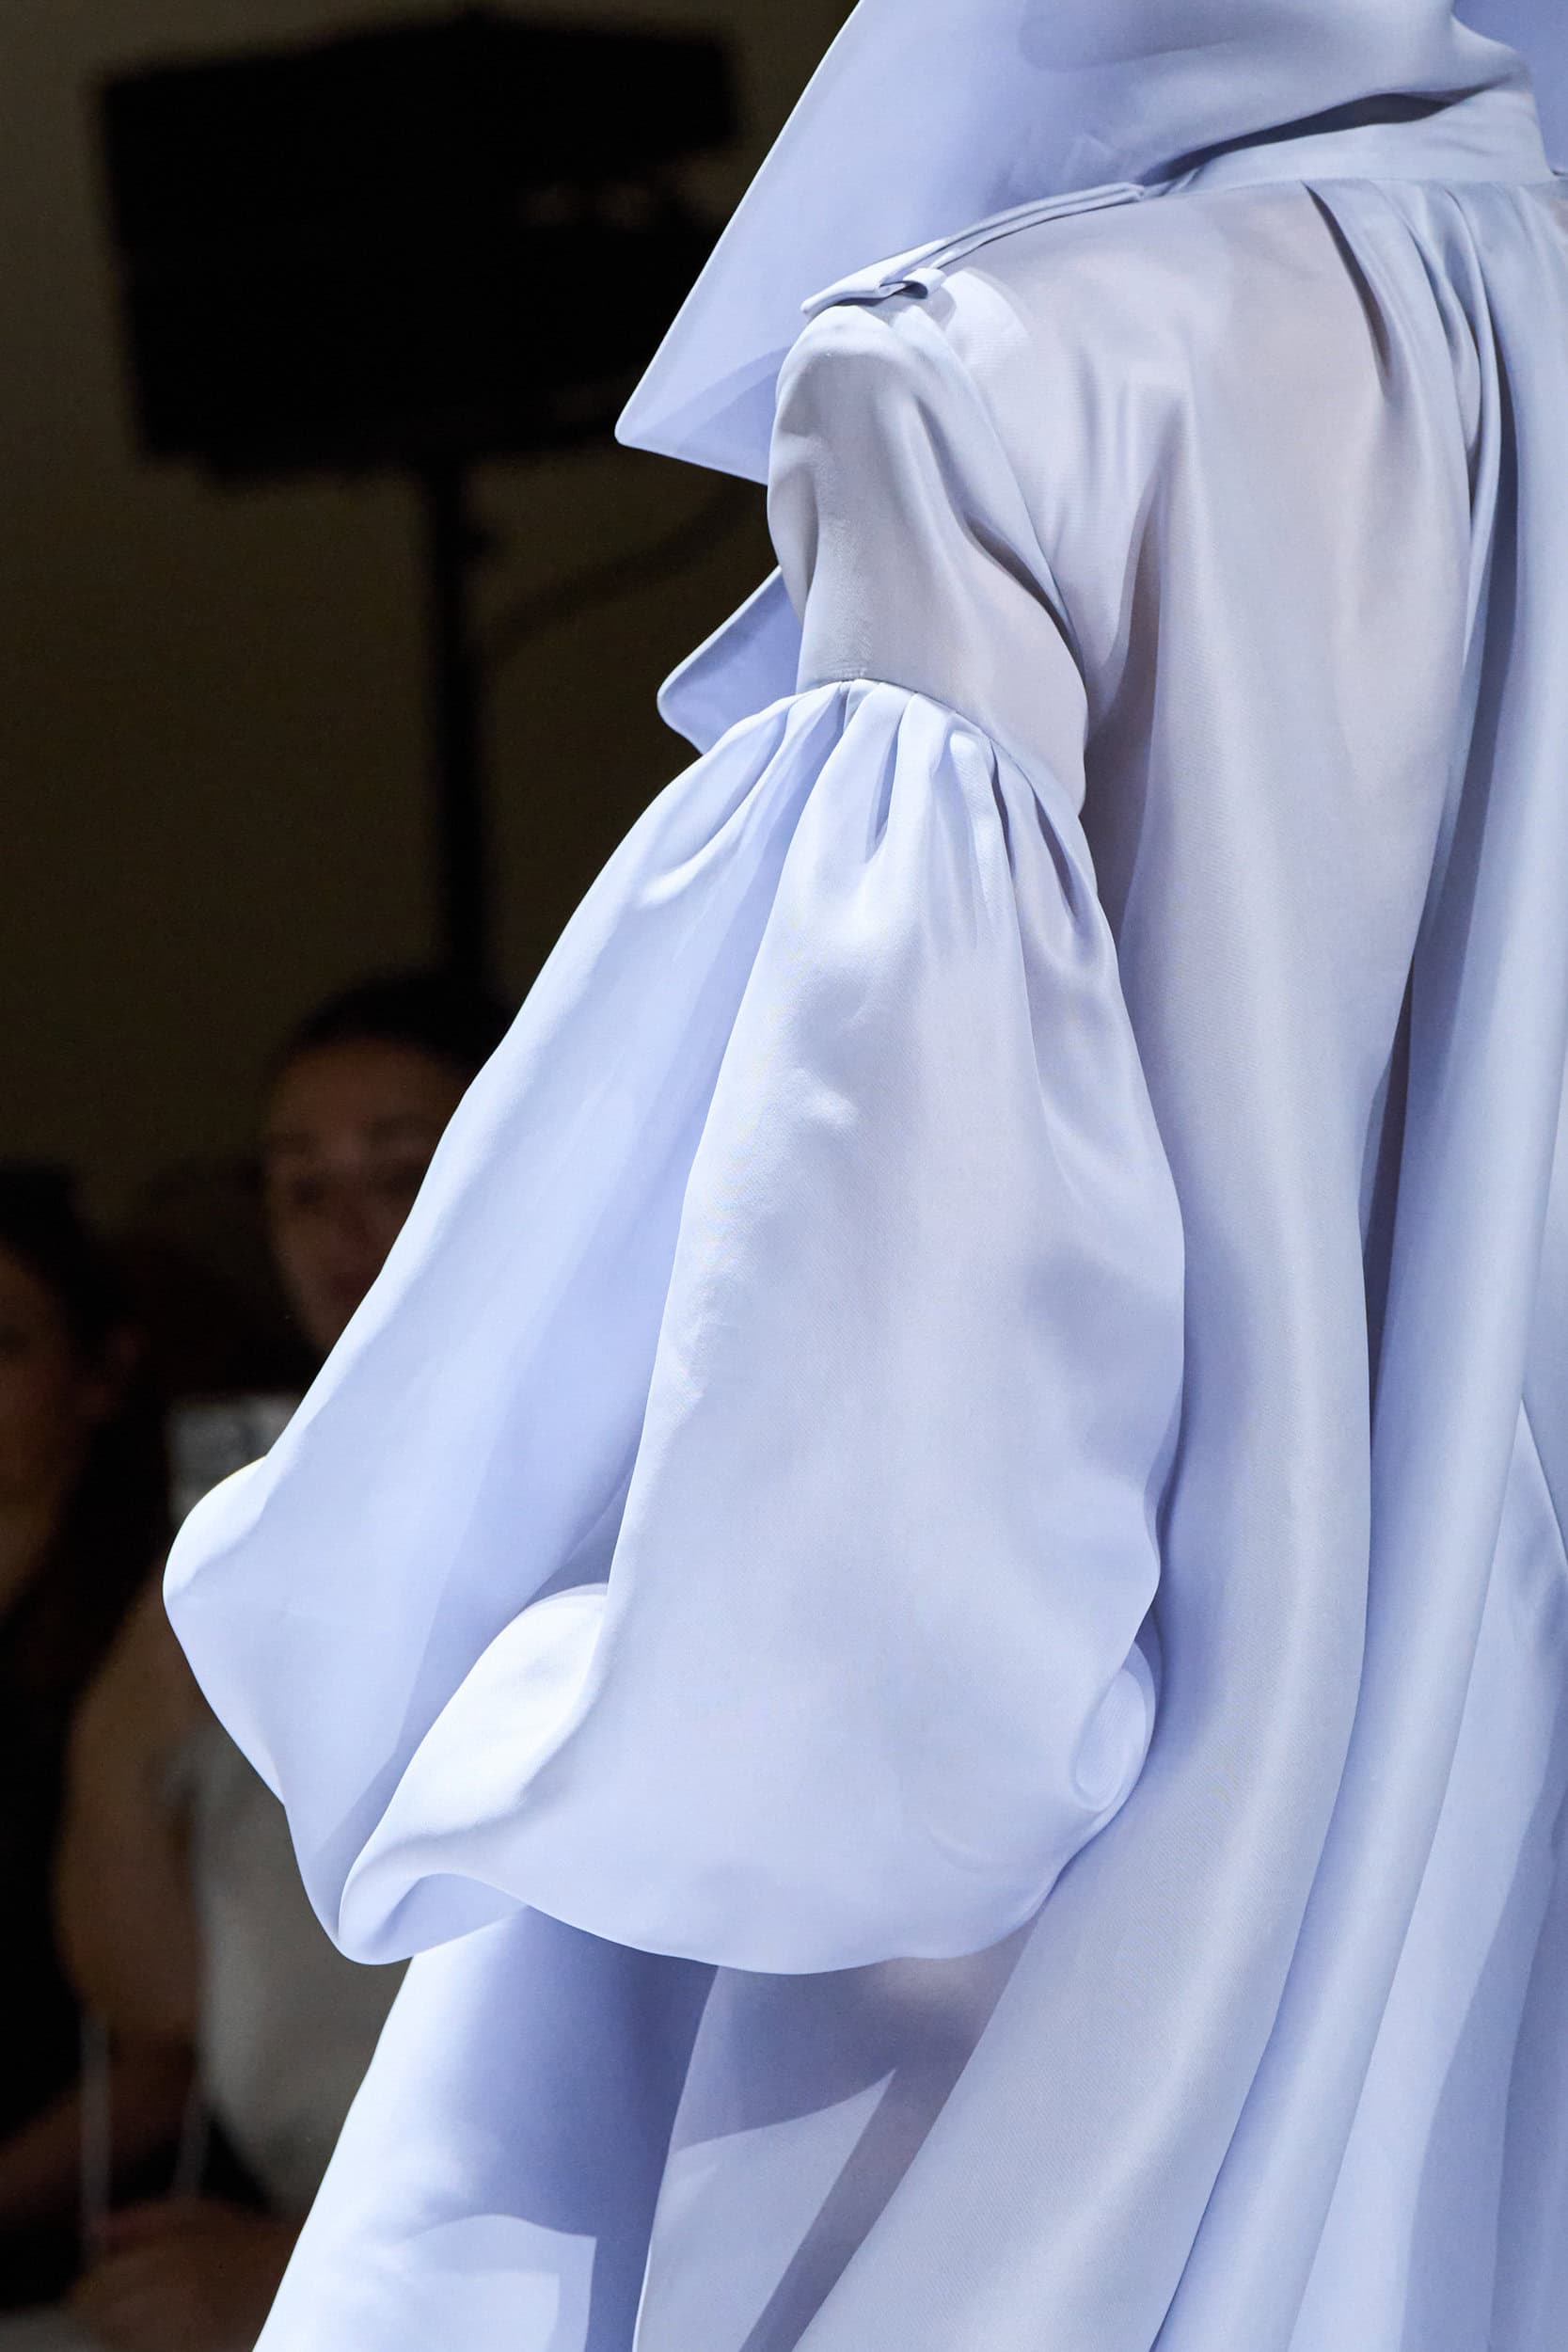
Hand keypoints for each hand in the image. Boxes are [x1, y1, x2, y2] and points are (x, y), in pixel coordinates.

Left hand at [71, 2199, 298, 2351]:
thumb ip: (141, 2219)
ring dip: (114, 2331)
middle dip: (96, 2311)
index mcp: (170, 2255)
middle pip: (102, 2317)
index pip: (98, 2285)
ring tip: (134, 2317)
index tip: (91, 2284)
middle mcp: (171, 2297)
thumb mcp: (197, 2213)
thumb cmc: (243, 2240)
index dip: (86, 2288)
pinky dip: (136, 2346)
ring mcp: (181, 2333)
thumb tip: (90, 2230)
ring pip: (118, 2340)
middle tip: (110, 2303)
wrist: (292, 2279)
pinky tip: (152, 2334)